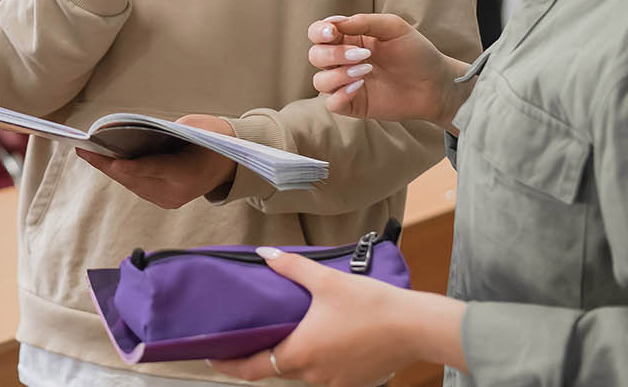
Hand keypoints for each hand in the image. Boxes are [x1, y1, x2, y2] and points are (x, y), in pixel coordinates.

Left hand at [75, 114, 235, 208]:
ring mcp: (169, 200)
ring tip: (88, 153)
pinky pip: (137, 185)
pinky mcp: (163, 199)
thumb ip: (168, 133)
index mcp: (188, 173)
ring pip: (133, 184)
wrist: (231, 164)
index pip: (156, 169)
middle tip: (84, 150)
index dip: (132, 167)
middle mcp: (176, 192)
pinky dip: (122, 173)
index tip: (112, 163)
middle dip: (108, 165)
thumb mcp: (197, 128)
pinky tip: (106, 160)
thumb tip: (132, 132)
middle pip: (136, 179)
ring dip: (110, 169)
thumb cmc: (214, 139)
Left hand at [207, 248, 465, 385]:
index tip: (212, 357)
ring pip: (301, 372)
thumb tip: (264, 254)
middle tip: (250, 335)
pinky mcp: (353, 383)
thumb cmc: (370, 304)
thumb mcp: (325, 280)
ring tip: (288, 331)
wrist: (414, 328)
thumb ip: (290, 267)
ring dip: (293, 356)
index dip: (229, 364)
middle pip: (276, 369)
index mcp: (299, 353)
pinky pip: (325, 375)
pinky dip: (317, 360)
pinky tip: (323, 341)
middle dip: (262, 354)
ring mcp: (334, 383)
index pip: (252, 368)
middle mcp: (312, 374)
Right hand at [307, 14, 470, 130]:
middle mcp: (343, 61)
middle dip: (333, 54)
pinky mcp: (354, 104)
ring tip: (366, 71)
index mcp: (349, 39)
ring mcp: (347, 84)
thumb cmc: (417, 53)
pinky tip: (360, 86)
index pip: (318, 33)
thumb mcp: (393, 27)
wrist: (436, 84)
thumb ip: (364, 21)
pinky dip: (340, 94)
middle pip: (315, 55)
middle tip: (363, 54)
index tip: (334, 32)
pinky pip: (331, 103)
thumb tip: (335, 23)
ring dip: (338, 74)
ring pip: (320, 80)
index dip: (319, 31)